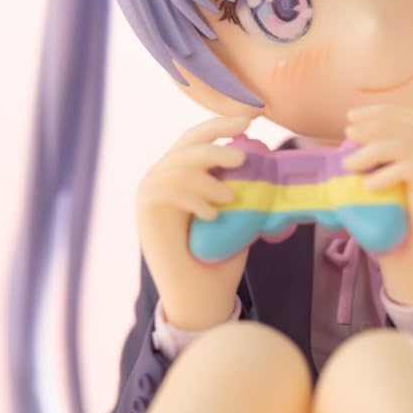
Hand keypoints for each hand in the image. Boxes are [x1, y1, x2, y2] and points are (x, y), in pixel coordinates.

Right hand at [135, 114, 251, 329]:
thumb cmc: (220, 256)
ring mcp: (150, 191)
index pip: (199, 136)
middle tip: (245, 153)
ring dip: (209, 177)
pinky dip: (194, 198)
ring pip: (179, 164)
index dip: (223, 124)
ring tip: (230, 197)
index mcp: (183, 172)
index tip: (252, 117)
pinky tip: (212, 215)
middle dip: (216, 137)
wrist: (200, 295)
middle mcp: (163, 176)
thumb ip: (242, 185)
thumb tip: (267, 158)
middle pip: (187, 141)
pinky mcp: (145, 209)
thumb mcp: (236, 213)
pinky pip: (169, 189)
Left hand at [341, 104, 412, 306]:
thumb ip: (378, 157)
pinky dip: (382, 176)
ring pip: (399, 142)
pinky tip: (368, 186)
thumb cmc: (395, 220)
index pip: (403, 115)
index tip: (350, 118)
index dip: (375, 112)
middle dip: (369, 127)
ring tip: (348, 165)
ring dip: (369, 151)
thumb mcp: (386, 181)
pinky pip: (404, 167)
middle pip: (399, 124)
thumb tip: (349, 137)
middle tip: (347, 138)